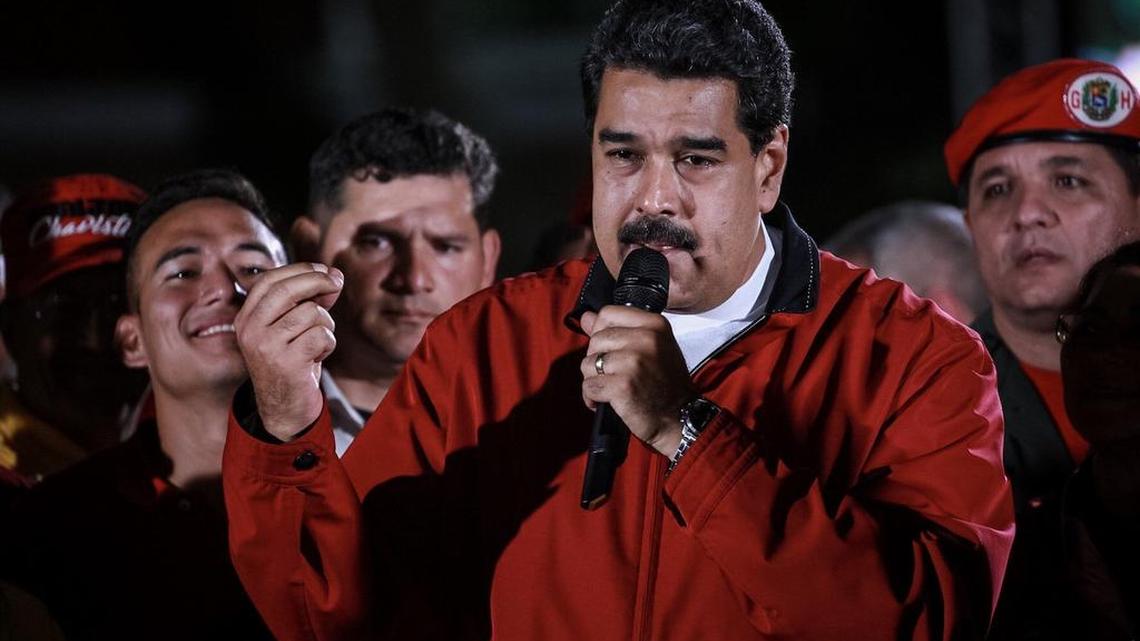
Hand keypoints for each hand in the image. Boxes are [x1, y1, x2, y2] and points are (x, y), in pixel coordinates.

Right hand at [235, 262, 342, 441]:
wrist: (284, 407)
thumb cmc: (292, 361)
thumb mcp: (296, 327)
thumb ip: (311, 299)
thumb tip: (334, 275)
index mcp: (246, 317)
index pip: (269, 280)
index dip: (299, 270)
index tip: (322, 269)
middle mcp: (250, 330)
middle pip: (287, 290)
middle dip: (318, 281)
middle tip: (336, 283)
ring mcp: (265, 346)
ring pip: (310, 313)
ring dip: (326, 325)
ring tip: (317, 342)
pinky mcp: (286, 362)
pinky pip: (321, 335)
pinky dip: (328, 343)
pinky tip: (318, 356)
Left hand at [580, 305, 694, 456]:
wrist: (680, 417)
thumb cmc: (666, 383)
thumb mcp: (651, 347)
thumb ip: (618, 329)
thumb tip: (586, 317)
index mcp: (654, 325)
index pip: (607, 314)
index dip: (601, 333)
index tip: (610, 350)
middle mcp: (645, 339)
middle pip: (595, 340)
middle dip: (597, 361)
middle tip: (615, 375)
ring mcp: (633, 362)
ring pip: (589, 364)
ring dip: (594, 380)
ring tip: (613, 389)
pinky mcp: (622, 385)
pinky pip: (589, 386)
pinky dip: (593, 398)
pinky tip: (608, 402)